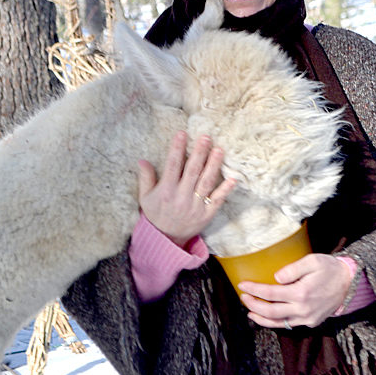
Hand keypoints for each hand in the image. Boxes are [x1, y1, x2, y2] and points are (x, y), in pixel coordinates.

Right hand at [138, 131, 235, 246]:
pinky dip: (225, 189)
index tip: (182, 134)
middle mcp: (181, 197)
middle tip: (205, 137)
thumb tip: (142, 160)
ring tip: (219, 150)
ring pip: (206, 182)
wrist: (165, 240)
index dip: (177, 149)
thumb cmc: (155, 215)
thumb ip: (146, 179)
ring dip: (213, 165)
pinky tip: (233, 178)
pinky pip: (217, 200)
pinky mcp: (206, 214)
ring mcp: (195, 206)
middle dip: (199, 153)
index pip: (172, 165)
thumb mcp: (145, 198)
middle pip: (192, 171)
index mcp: (166, 191)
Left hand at [238, 253, 351, 328]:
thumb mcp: (312, 261)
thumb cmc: (330, 268)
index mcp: (301, 292)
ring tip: (249, 310)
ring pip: (278, 323)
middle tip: (243, 297)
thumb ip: (292, 268)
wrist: (349, 283)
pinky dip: (274, 323)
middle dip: (253, 304)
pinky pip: (288, 325)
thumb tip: (275, 277)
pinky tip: (266, 317)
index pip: (270, 293)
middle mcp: (302, 309)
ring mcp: (307, 318)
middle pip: (270, 311)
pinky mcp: (311, 322)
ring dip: (260, 318)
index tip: (242, 284)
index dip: (254, 289)